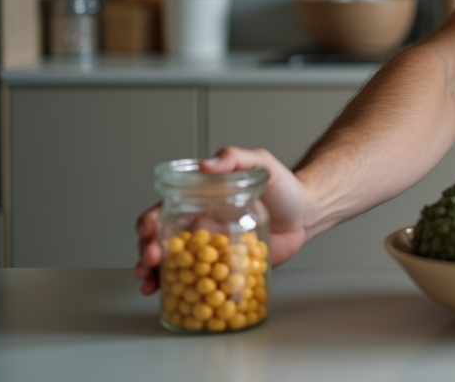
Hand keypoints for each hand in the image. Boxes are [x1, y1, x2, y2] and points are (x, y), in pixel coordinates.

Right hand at [133, 147, 308, 295]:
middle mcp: (201, 226)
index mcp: (202, 201)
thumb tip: (207, 163)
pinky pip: (199, 281)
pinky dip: (181, 290)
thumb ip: (235, 157)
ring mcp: (211, 249)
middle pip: (161, 240)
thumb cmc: (285, 187)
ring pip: (173, 263)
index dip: (148, 220)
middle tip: (149, 261)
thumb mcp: (260, 163)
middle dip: (147, 251)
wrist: (307, 214)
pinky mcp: (225, 268)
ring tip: (149, 284)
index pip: (164, 209)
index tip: (146, 229)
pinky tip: (170, 298)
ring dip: (155, 274)